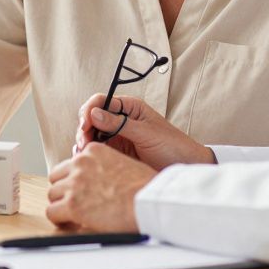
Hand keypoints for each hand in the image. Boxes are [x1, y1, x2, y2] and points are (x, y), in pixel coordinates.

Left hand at [45, 142, 155, 230]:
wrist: (149, 201)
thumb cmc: (146, 187)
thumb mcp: (125, 162)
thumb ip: (105, 167)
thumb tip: (98, 180)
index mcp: (94, 151)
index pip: (71, 163)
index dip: (75, 179)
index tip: (81, 190)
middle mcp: (80, 163)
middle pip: (57, 177)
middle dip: (64, 190)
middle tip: (75, 203)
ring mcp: (74, 183)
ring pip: (52, 194)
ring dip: (61, 205)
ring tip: (74, 215)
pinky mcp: (72, 204)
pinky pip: (52, 212)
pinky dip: (59, 219)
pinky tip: (70, 223)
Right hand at [74, 93, 214, 170]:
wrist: (186, 167)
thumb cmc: (172, 146)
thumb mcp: (146, 133)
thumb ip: (119, 123)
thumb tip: (93, 114)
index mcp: (129, 107)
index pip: (101, 101)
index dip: (89, 111)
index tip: (85, 125)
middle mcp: (121, 119)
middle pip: (92, 118)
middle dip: (84, 128)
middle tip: (83, 144)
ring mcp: (118, 136)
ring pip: (92, 135)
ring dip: (84, 142)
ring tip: (83, 153)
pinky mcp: (117, 153)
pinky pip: (98, 150)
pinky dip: (90, 154)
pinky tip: (88, 159)